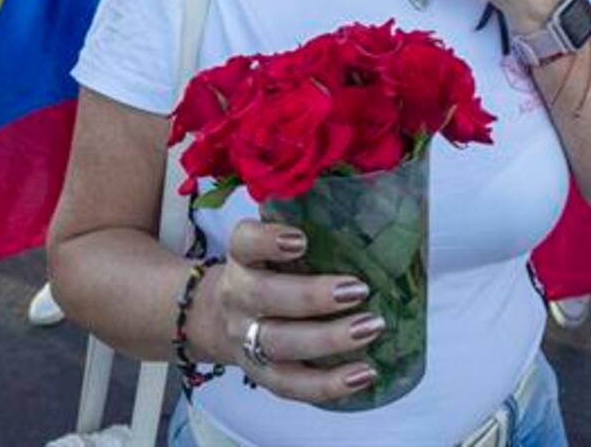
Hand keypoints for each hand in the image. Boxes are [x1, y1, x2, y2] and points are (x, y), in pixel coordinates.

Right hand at [192, 220, 383, 403]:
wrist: (219, 319)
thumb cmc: (267, 273)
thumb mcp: (272, 247)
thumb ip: (306, 225)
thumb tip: (371, 205)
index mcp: (241, 258)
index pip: (244, 242)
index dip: (268, 241)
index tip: (300, 239)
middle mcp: (238, 297)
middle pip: (265, 297)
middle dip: (313, 295)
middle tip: (358, 289)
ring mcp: (246, 339)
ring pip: (281, 343)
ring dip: (329, 339)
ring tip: (372, 327)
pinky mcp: (262, 375)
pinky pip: (292, 385)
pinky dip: (329, 385)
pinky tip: (365, 372)